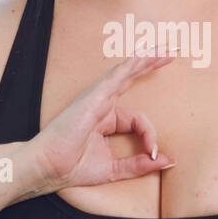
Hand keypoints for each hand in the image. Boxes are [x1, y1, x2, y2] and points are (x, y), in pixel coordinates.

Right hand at [28, 44, 178, 192]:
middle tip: (170, 53)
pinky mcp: (94, 97)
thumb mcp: (114, 169)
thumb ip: (139, 165)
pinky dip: (131, 65)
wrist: (47, 168)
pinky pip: (116, 77)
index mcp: (105, 119)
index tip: (153, 153)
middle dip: (151, 65)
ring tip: (165, 49)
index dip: (150, 135)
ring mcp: (97, 98)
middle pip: (131, 79)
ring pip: (126, 72)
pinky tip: (144, 56)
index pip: (138, 119)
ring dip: (146, 59)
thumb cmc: (71, 167)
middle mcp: (101, 104)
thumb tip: (167, 160)